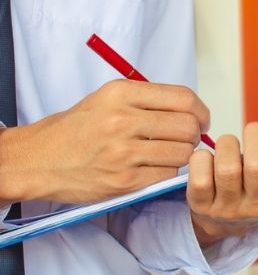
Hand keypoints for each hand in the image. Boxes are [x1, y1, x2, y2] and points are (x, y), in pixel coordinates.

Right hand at [0, 79, 208, 204]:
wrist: (38, 160)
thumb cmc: (78, 129)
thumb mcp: (108, 99)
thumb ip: (149, 100)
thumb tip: (192, 110)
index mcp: (121, 93)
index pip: (184, 98)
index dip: (201, 111)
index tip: (202, 119)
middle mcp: (122, 120)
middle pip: (188, 126)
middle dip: (194, 134)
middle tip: (186, 139)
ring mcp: (123, 152)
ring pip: (182, 153)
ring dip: (183, 155)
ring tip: (168, 153)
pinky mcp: (124, 180)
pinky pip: (167, 174)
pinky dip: (167, 172)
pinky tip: (154, 167)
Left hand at [187, 114, 257, 247]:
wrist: (228, 217)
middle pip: (257, 166)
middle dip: (256, 136)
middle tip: (257, 130)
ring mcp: (229, 207)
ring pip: (228, 166)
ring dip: (229, 143)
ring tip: (234, 144)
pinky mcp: (201, 204)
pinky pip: (198, 173)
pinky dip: (201, 157)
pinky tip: (209, 158)